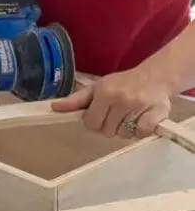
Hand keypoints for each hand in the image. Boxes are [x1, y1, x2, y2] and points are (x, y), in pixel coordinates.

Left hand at [51, 65, 171, 138]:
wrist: (155, 76)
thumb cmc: (122, 83)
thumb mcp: (97, 87)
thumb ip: (76, 100)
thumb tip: (55, 108)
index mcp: (105, 92)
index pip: (91, 123)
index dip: (94, 122)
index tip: (101, 114)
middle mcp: (121, 99)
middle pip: (107, 131)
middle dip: (109, 125)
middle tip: (117, 113)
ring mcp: (139, 107)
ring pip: (123, 135)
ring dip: (125, 129)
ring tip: (129, 115)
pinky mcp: (156, 114)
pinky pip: (141, 134)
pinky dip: (140, 131)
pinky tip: (141, 119)